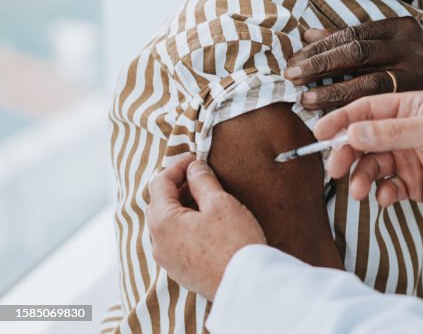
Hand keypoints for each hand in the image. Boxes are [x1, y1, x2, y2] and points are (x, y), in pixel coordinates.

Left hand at [148, 156, 266, 300]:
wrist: (244, 284)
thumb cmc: (233, 242)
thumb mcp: (220, 203)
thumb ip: (203, 181)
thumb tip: (194, 168)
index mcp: (162, 222)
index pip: (160, 183)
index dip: (177, 166)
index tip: (196, 158)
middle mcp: (158, 242)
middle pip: (160, 204)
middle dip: (179, 186)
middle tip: (201, 175)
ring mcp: (167, 260)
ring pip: (168, 224)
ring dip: (183, 206)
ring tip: (207, 198)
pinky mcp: (180, 271)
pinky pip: (176, 241)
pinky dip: (186, 225)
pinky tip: (208, 223)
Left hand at [285, 18, 422, 119]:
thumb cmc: (411, 72)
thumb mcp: (389, 48)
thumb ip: (353, 42)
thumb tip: (307, 34)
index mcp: (403, 28)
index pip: (352, 35)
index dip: (320, 48)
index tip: (295, 59)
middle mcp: (413, 48)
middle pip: (357, 54)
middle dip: (320, 65)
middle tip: (293, 77)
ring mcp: (419, 75)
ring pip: (367, 84)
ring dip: (331, 93)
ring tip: (306, 100)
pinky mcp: (421, 103)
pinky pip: (378, 108)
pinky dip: (352, 113)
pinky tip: (332, 117)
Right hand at [313, 91, 422, 222]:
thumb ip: (387, 132)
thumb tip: (350, 131)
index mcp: (413, 108)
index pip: (368, 109)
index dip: (342, 120)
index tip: (319, 134)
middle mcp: (408, 129)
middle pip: (364, 138)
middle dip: (347, 153)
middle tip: (333, 170)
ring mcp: (410, 157)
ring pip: (372, 164)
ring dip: (362, 177)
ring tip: (360, 191)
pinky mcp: (413, 183)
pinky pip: (386, 186)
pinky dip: (382, 192)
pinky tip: (389, 198)